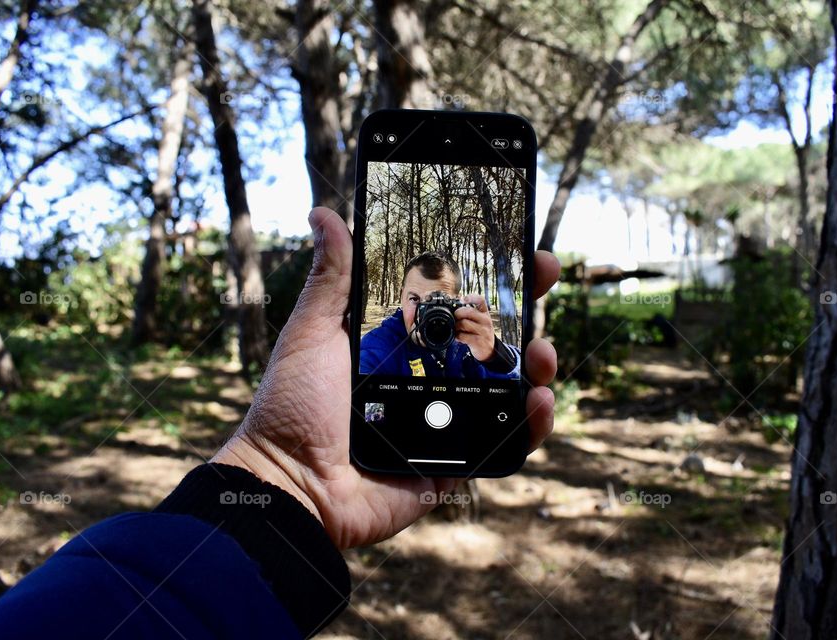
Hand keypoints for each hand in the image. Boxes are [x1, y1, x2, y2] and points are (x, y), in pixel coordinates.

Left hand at [212, 207, 560, 548]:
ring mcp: (449, 419)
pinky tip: (536, 402)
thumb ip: (331, 279)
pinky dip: (530, 423)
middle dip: (526, 306)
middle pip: (493, 338)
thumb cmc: (293, 408)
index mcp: (400, 343)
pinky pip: (506, 441)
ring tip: (541, 352)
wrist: (291, 487)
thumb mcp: (312, 334)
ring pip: (509, 386)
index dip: (488, 276)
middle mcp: (430, 376)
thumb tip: (324, 213)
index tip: (517, 246)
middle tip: (545, 275)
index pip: (455, 301)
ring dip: (536, 363)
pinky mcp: (458, 460)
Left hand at [454, 294, 495, 361]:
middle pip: (468, 311)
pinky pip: (463, 336)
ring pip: (464, 323)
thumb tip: (455, 306)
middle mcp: (486, 320)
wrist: (489, 350)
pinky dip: (458, 337)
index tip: (462, 299)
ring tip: (457, 330)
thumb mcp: (479, 321)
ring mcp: (484, 331)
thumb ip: (470, 313)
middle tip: (455, 318)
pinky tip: (459, 338)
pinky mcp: (479, 341)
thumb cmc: (480, 333)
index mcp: (485, 313)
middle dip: (458, 314)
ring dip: (456, 326)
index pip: (481, 300)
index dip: (471, 297)